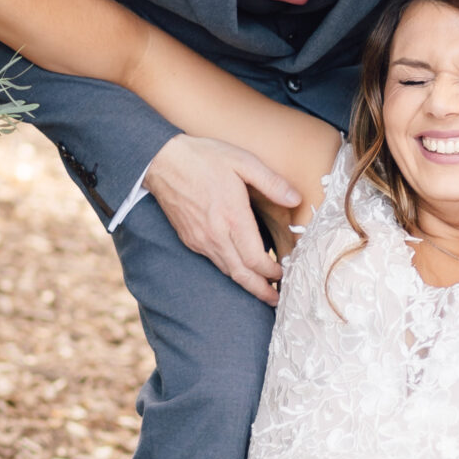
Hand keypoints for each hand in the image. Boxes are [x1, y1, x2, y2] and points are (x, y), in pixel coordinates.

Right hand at [143, 135, 299, 304]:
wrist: (162, 161)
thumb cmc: (203, 158)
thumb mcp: (243, 161)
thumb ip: (271, 182)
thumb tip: (296, 199)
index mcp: (232, 218)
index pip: (256, 259)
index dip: (273, 272)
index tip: (285, 273)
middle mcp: (216, 235)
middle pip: (242, 275)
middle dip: (261, 290)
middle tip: (277, 300)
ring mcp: (200, 240)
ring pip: (228, 271)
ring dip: (246, 284)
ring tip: (263, 290)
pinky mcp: (190, 239)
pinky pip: (214, 262)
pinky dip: (230, 271)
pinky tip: (239, 269)